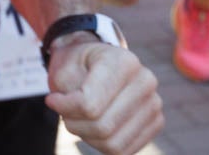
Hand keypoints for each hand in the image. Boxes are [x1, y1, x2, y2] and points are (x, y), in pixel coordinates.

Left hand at [45, 41, 161, 154]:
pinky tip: (94, 126)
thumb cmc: (77, 65)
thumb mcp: (63, 68)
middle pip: (102, 127)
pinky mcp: (156, 123)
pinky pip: (123, 151)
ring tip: (80, 118)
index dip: (64, 108)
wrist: (95, 63)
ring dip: (87, 136)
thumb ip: (66, 92)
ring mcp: (154, 103)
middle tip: (65, 112)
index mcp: (123, 62)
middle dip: (75, 124)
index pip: (89, 105)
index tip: (52, 100)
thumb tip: (75, 115)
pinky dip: (101, 144)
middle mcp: (145, 81)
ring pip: (113, 143)